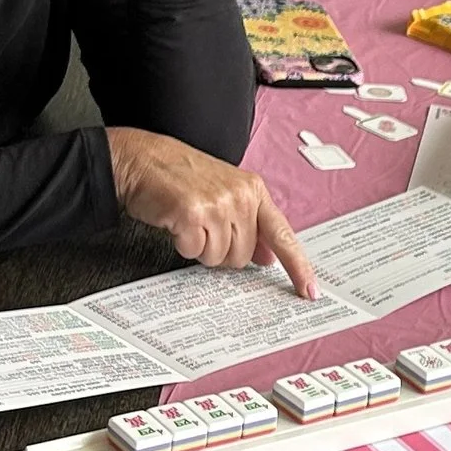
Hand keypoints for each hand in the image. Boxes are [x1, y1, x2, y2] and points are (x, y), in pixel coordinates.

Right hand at [106, 128, 316, 295]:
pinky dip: (183, 244)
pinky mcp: (194, 214)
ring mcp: (218, 204)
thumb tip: (268, 257)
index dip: (298, 266)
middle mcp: (240, 196)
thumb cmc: (179, 177)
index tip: (310, 291)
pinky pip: (194, 252)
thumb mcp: (224, 192)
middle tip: (203, 228)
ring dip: (201, 248)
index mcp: (253, 191)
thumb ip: (250, 223)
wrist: (140, 159)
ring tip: (189, 222)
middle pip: (243, 256)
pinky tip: (176, 222)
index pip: (283, 235)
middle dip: (221, 251)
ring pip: (219, 258)